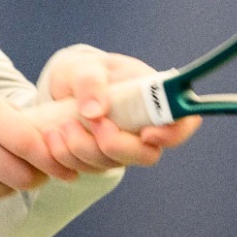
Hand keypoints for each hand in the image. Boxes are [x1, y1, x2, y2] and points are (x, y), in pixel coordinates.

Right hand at [0, 74, 74, 206]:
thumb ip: (2, 113)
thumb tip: (35, 131)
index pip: (28, 142)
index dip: (52, 158)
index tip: (67, 167)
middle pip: (21, 175)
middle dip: (36, 177)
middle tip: (40, 171)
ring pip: (3, 191)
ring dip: (12, 186)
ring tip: (8, 172)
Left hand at [36, 47, 202, 173]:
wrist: (62, 88)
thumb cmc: (84, 72)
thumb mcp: (84, 67)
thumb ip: (90, 82)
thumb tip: (95, 110)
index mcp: (154, 98)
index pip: (183, 122)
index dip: (173, 133)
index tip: (147, 133)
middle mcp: (144, 127)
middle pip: (147, 155)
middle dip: (115, 145)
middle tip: (92, 122)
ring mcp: (123, 146)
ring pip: (112, 164)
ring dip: (82, 149)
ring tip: (61, 124)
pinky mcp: (99, 159)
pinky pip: (87, 169)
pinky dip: (66, 156)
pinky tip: (53, 136)